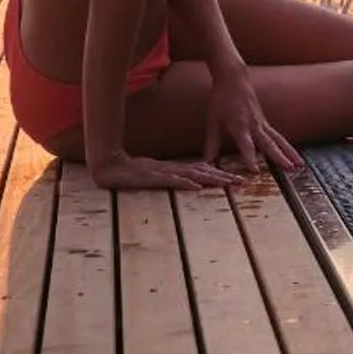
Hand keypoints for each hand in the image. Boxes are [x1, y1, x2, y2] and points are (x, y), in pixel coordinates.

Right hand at [91, 151, 242, 192]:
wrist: (110, 166)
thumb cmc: (132, 172)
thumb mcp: (157, 176)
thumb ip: (173, 178)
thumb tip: (192, 183)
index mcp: (176, 169)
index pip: (203, 170)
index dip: (221, 174)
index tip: (237, 179)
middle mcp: (174, 169)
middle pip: (204, 172)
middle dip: (224, 177)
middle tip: (243, 182)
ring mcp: (164, 172)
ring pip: (193, 175)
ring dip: (211, 179)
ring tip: (228, 183)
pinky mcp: (153, 177)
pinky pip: (172, 181)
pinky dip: (185, 183)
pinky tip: (197, 186)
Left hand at [205, 59, 302, 172]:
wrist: (234, 78)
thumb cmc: (221, 99)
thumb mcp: (212, 122)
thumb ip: (211, 145)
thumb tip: (206, 163)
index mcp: (239, 125)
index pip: (246, 144)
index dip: (250, 158)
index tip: (255, 171)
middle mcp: (253, 125)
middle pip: (269, 143)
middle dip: (279, 157)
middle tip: (289, 169)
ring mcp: (262, 123)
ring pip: (278, 140)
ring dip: (289, 153)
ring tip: (299, 165)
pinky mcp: (265, 122)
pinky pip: (278, 136)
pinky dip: (287, 147)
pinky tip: (294, 157)